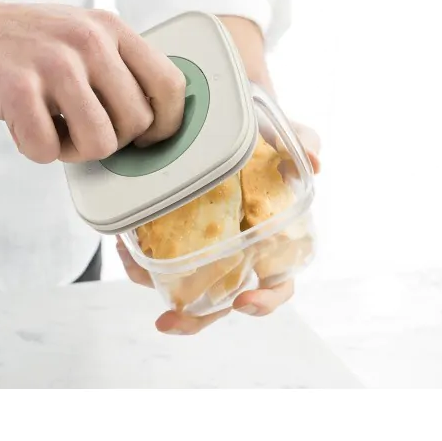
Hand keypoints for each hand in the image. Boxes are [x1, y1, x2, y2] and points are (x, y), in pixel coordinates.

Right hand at [0, 1, 185, 163]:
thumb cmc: (11, 44)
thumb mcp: (74, 38)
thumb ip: (114, 70)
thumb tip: (153, 123)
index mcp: (109, 28)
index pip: (171, 86)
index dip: (165, 125)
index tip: (143, 140)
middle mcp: (88, 40)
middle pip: (138, 125)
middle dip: (108, 141)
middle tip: (74, 126)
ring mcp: (53, 62)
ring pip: (101, 144)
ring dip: (72, 149)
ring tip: (49, 126)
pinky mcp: (17, 87)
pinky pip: (49, 150)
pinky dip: (34, 149)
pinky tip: (19, 124)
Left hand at [117, 124, 320, 334]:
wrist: (223, 119)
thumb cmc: (259, 136)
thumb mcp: (283, 133)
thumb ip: (302, 143)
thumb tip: (316, 163)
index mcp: (270, 241)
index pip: (276, 284)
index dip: (264, 300)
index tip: (244, 300)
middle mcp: (234, 252)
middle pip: (220, 300)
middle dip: (195, 319)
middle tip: (169, 322)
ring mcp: (201, 247)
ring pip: (179, 284)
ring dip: (153, 283)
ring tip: (134, 263)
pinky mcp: (171, 234)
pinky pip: (153, 258)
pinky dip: (137, 258)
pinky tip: (125, 242)